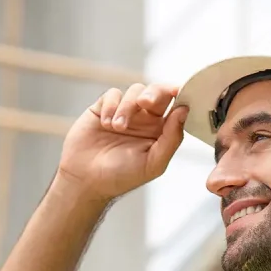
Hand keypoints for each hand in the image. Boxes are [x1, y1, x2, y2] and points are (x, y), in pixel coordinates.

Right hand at [57, 83, 187, 202]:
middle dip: (154, 93)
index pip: (176, 107)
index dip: (181, 96)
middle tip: (146, 103)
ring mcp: (126, 112)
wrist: (86, 180)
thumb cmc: (121, 177)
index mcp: (161, 132)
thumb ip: (172, 139)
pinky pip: (113, 94)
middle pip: (158, 92)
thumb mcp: (153, 163)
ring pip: (136, 90)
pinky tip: (106, 124)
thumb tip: (184, 111)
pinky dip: (111, 106)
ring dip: (127, 107)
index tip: (179, 91)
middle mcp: (146, 120)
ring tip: (117, 128)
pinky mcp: (105, 108)